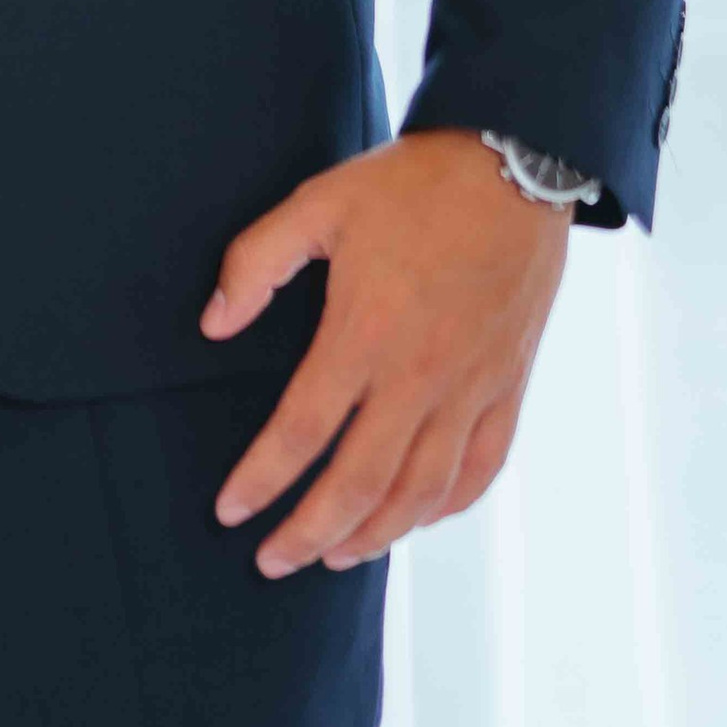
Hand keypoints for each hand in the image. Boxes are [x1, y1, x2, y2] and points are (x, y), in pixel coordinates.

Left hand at [201, 130, 569, 577]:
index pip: (302, 431)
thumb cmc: (411, 184)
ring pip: (422, 492)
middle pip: (359, 484)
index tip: (229, 511)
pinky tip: (416, 520)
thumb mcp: (319, 202)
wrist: (514, 164)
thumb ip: (256, 262)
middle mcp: (420, 375)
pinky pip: (481, 468)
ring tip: (335, 556)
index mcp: (365, 333)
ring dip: (375, 535)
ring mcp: (471, 387)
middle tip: (272, 562)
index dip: (261, 480)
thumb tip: (212, 325)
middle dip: (309, 533)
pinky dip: (446, 507)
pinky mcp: (508, 385)